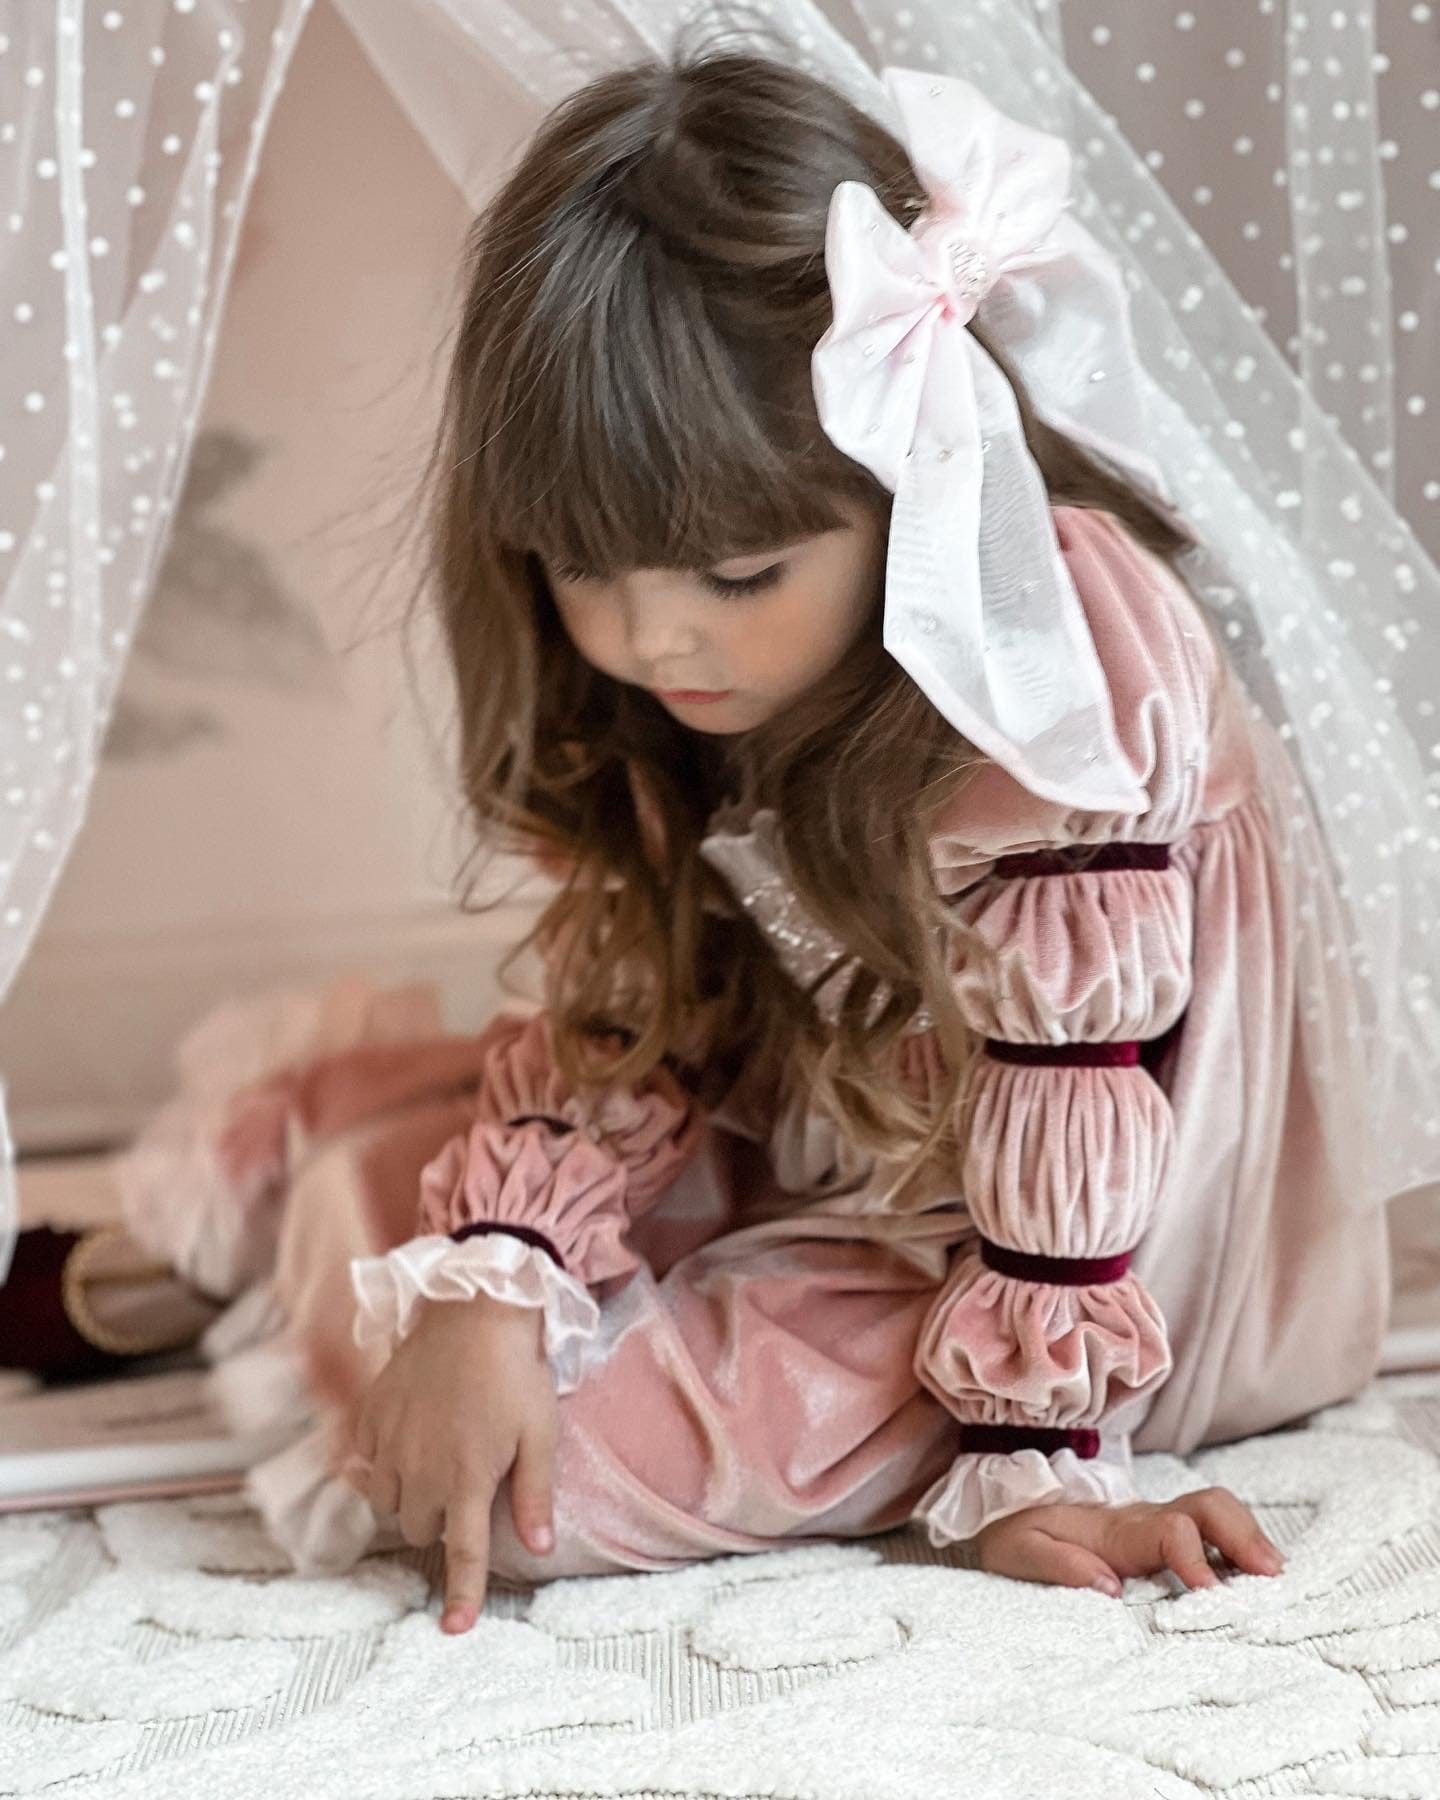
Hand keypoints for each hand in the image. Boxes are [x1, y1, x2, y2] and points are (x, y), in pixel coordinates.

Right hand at [345, 1291, 556, 1634]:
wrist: (474, 1309)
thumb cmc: (516, 1372)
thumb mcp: (541, 1433)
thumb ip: (534, 1494)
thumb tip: (540, 1548)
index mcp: (466, 1478)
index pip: (464, 1553)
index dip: (462, 1594)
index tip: (455, 1631)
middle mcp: (420, 1470)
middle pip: (419, 1529)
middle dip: (439, 1521)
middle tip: (464, 1485)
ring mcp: (389, 1443)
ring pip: (387, 1501)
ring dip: (408, 1496)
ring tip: (435, 1463)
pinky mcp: (369, 1416)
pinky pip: (365, 1460)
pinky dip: (382, 1461)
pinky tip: (408, 1437)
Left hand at [973, 1487, 1286, 1596]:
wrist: (1007, 1512)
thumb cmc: (1015, 1534)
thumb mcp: (1017, 1551)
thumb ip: (1057, 1564)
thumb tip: (1108, 1586)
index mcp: (1115, 1528)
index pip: (1169, 1530)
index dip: (1194, 1558)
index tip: (1209, 1594)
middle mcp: (1145, 1519)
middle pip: (1208, 1505)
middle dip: (1244, 1535)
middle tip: (1273, 1576)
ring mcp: (1159, 1524)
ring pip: (1218, 1511)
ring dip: (1252, 1538)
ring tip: (1279, 1578)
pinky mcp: (1165, 1535)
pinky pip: (1214, 1529)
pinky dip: (1244, 1546)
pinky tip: (1262, 1577)